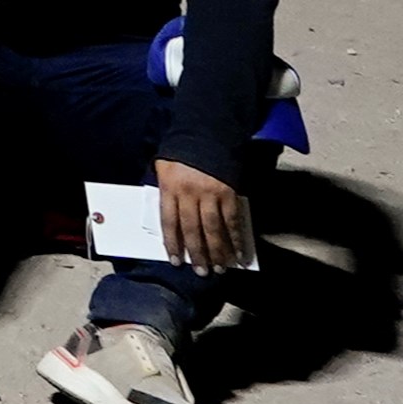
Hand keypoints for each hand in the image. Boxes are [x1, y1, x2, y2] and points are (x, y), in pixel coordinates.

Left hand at [154, 157, 257, 274]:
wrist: (207, 131)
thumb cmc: (182, 152)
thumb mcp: (164, 167)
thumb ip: (165, 191)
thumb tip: (167, 221)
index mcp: (170, 186)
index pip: (169, 222)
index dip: (172, 243)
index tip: (176, 262)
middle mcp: (189, 192)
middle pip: (192, 229)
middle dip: (197, 253)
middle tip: (202, 272)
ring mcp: (210, 193)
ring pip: (212, 229)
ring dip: (217, 251)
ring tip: (220, 269)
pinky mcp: (229, 192)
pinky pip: (232, 220)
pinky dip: (235, 238)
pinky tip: (238, 252)